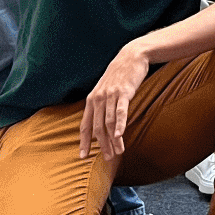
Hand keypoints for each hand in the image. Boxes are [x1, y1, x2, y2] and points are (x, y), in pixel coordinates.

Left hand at [79, 43, 150, 159]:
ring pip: (109, 123)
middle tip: (108, 159)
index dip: (83, 142)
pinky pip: (120, 111)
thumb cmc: (120, 74)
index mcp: (91, 100)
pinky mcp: (123, 92)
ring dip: (113, 140)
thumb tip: (100, 121)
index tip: (83, 157)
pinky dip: (120, 124)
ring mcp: (110, 96)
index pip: (85, 126)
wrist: (131, 56)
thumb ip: (101, 104)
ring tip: (118, 152)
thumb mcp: (105, 89)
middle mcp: (98, 99)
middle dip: (102, 145)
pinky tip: (120, 135)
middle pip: (97, 128)